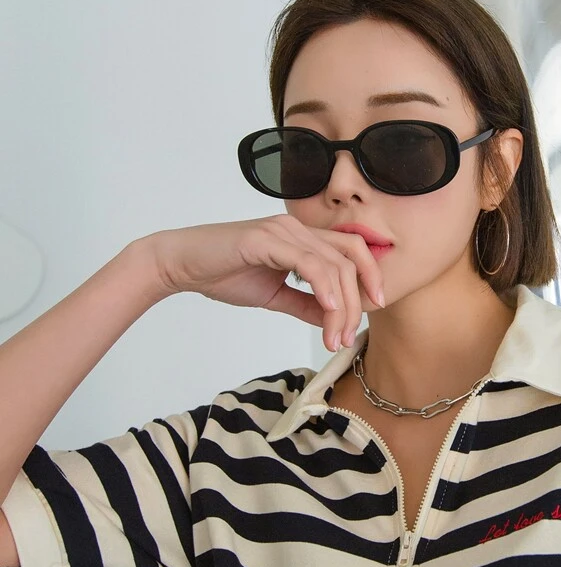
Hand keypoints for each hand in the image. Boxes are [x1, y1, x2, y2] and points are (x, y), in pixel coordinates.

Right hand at [141, 214, 384, 350]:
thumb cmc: (224, 274)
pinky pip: (309, 263)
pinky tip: (328, 312)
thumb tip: (333, 320)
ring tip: (333, 338)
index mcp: (302, 238)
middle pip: (350, 260)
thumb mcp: (275, 296)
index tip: (373, 310)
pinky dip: (324, 289)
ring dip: (341, 307)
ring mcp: (283, 230)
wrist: (182, 265)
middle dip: (357, 304)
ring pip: (333, 266)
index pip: (352, 251)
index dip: (370, 277)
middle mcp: (297, 228)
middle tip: (347, 338)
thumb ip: (305, 305)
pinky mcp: (266, 239)